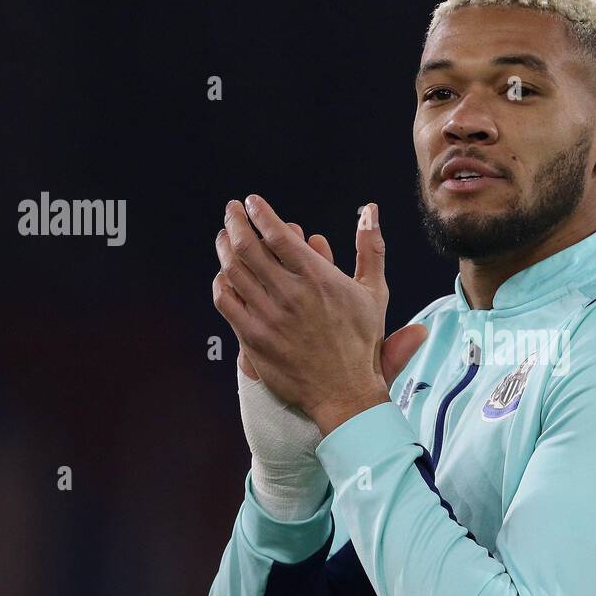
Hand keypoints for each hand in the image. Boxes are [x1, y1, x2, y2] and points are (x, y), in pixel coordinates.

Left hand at [213, 195, 427, 433]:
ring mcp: (268, 317)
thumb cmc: (361, 343)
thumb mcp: (374, 291)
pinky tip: (225, 276)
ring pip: (233, 270)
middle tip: (231, 211)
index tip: (252, 203)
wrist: (346, 392)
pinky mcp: (253, 339)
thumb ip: (370, 247)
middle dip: (234, 222)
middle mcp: (290, 294)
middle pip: (247, 246)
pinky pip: (226, 301)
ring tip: (225, 237)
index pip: (277, 233)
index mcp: (318, 278)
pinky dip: (222, 283)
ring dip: (224, 247)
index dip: (259, 213)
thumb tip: (371, 210)